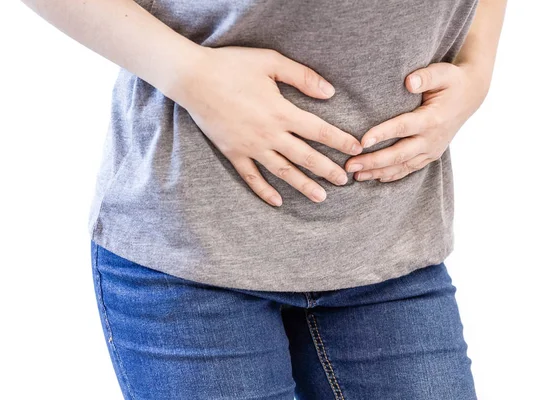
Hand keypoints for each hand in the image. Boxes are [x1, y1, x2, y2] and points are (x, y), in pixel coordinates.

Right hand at [180, 46, 362, 205]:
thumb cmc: (232, 66)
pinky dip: (264, 191)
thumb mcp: (271, 62)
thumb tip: (330, 93)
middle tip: (345, 181)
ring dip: (303, 186)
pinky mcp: (233, 153)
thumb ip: (302, 77)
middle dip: (327, 170)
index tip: (356, 149)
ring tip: (321, 198)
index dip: (340, 141)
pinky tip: (277, 202)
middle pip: (305, 157)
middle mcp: (269, 135)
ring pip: (282, 172)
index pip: (319, 131)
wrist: (193, 79)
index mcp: (281, 112)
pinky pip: (251, 177)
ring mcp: (250, 147)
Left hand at [345, 62, 487, 181]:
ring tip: (355, 176)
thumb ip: (426, 77)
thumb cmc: (452, 81)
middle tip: (349, 166)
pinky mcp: (430, 155)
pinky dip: (392, 175)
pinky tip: (374, 178)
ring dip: (378, 172)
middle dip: (373, 161)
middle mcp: (432, 139)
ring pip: (402, 166)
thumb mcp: (443, 73)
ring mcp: (431, 150)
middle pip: (398, 154)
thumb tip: (409, 82)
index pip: (402, 128)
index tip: (362, 141)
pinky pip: (409, 169)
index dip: (382, 135)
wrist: (471, 96)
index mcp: (432, 119)